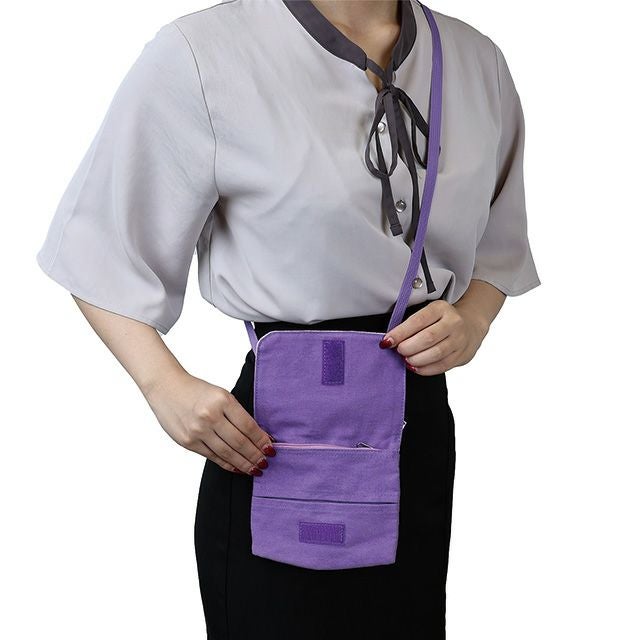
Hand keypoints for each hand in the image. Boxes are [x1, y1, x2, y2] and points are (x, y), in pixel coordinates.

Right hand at [144, 370, 275, 475]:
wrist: (166, 387)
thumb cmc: (197, 390)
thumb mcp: (221, 394)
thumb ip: (236, 413)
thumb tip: (257, 435)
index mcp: (222, 400)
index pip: (248, 425)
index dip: (261, 440)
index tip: (271, 448)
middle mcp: (210, 416)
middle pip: (239, 442)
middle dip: (255, 455)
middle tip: (266, 462)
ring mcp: (198, 431)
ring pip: (227, 453)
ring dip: (244, 463)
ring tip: (256, 468)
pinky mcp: (188, 442)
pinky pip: (212, 457)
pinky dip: (227, 464)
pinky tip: (238, 468)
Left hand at [379, 299, 489, 374]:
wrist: (470, 325)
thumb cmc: (440, 320)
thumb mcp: (428, 313)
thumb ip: (411, 324)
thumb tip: (390, 340)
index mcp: (441, 308)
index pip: (418, 321)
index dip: (400, 333)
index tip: (386, 341)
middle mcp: (453, 322)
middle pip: (428, 338)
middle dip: (408, 347)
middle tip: (398, 351)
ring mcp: (460, 340)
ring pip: (436, 353)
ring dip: (416, 359)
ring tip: (406, 359)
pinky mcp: (462, 355)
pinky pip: (442, 365)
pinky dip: (425, 369)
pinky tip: (415, 367)